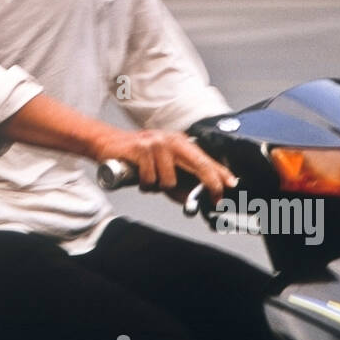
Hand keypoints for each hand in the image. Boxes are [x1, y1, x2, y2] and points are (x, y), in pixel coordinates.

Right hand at [91, 127, 237, 204]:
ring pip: (169, 180)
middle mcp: (171, 140)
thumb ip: (179, 181)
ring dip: (158, 187)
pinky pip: (150, 179)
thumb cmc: (137, 158)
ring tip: (149, 180)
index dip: (220, 174)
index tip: (230, 186)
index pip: (205, 159)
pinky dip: (144, 184)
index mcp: (180, 143)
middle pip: (199, 163)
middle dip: (209, 183)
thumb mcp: (162, 169)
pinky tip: (139, 177)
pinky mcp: (141, 149)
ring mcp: (157, 143)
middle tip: (214, 197)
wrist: (108, 144)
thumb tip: (195, 198)